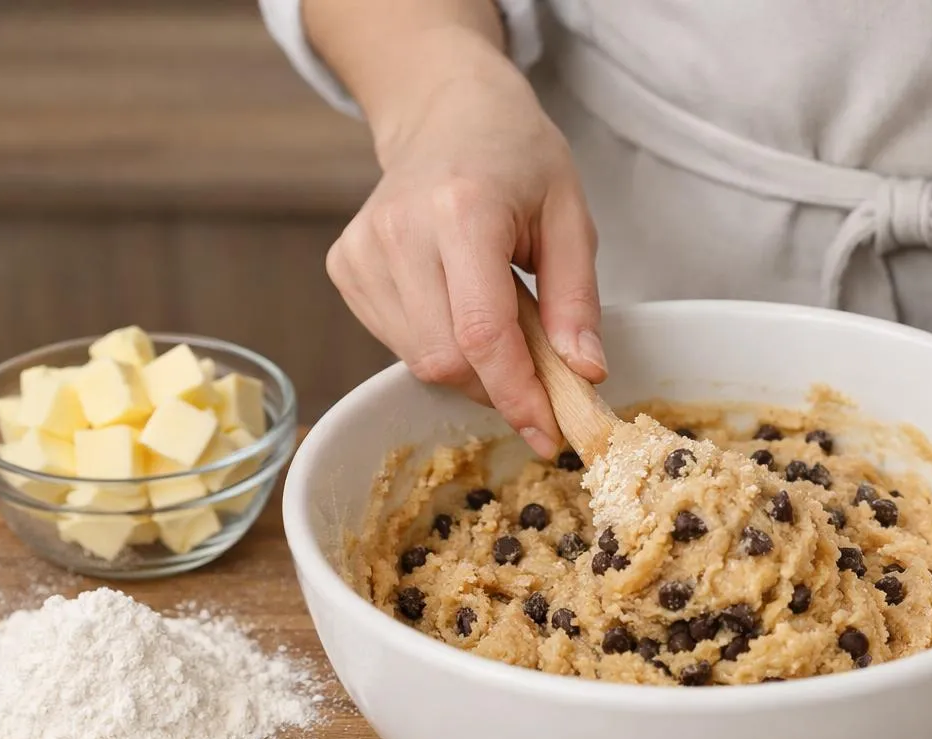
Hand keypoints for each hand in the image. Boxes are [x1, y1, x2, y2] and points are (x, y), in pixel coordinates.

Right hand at [325, 30, 603, 458]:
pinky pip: (397, 342)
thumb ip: (577, 301)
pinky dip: (439, 346)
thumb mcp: (570, 217)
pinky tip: (457, 305)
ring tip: (498, 318)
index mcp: (461, 211)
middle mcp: (399, 231)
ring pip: (419, 360)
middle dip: (499, 386)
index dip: (516, 395)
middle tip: (539, 372)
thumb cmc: (517, 159)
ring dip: (470, 367)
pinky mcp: (346, 267)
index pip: (482, 334)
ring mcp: (363, 250)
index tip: (549, 434)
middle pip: (446, 359)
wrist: (447, 113)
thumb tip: (585, 375)